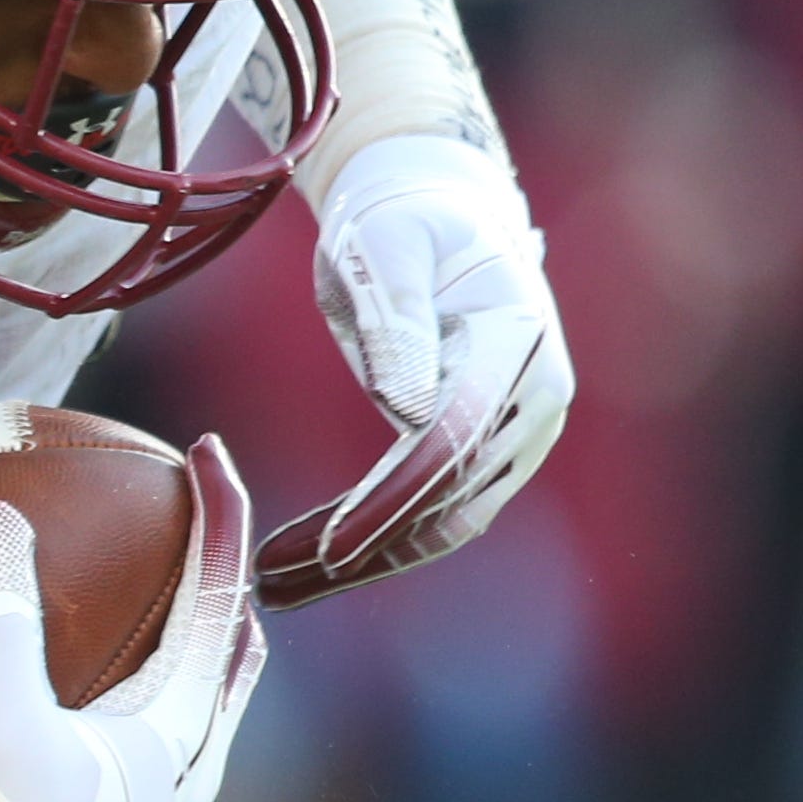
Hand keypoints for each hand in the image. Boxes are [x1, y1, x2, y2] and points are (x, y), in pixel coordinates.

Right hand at [0, 437, 264, 801]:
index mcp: (176, 731)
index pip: (217, 598)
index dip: (219, 519)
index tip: (209, 453)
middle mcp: (190, 779)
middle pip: (235, 663)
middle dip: (226, 592)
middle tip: (204, 539)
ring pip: (207, 725)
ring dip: (198, 666)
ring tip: (166, 635)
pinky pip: (164, 776)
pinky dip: (155, 728)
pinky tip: (109, 751)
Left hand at [256, 129, 571, 606]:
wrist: (437, 212)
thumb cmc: (401, 220)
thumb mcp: (384, 246)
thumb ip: (397, 318)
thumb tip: (405, 405)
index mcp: (515, 342)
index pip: (453, 435)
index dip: (394, 496)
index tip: (332, 544)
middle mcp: (532, 398)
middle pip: (450, 494)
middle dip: (362, 547)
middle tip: (269, 582)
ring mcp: (515, 431)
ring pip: (443, 520)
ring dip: (360, 563)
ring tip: (271, 590)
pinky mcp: (483, 451)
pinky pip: (432, 512)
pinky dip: (371, 546)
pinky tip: (300, 570)